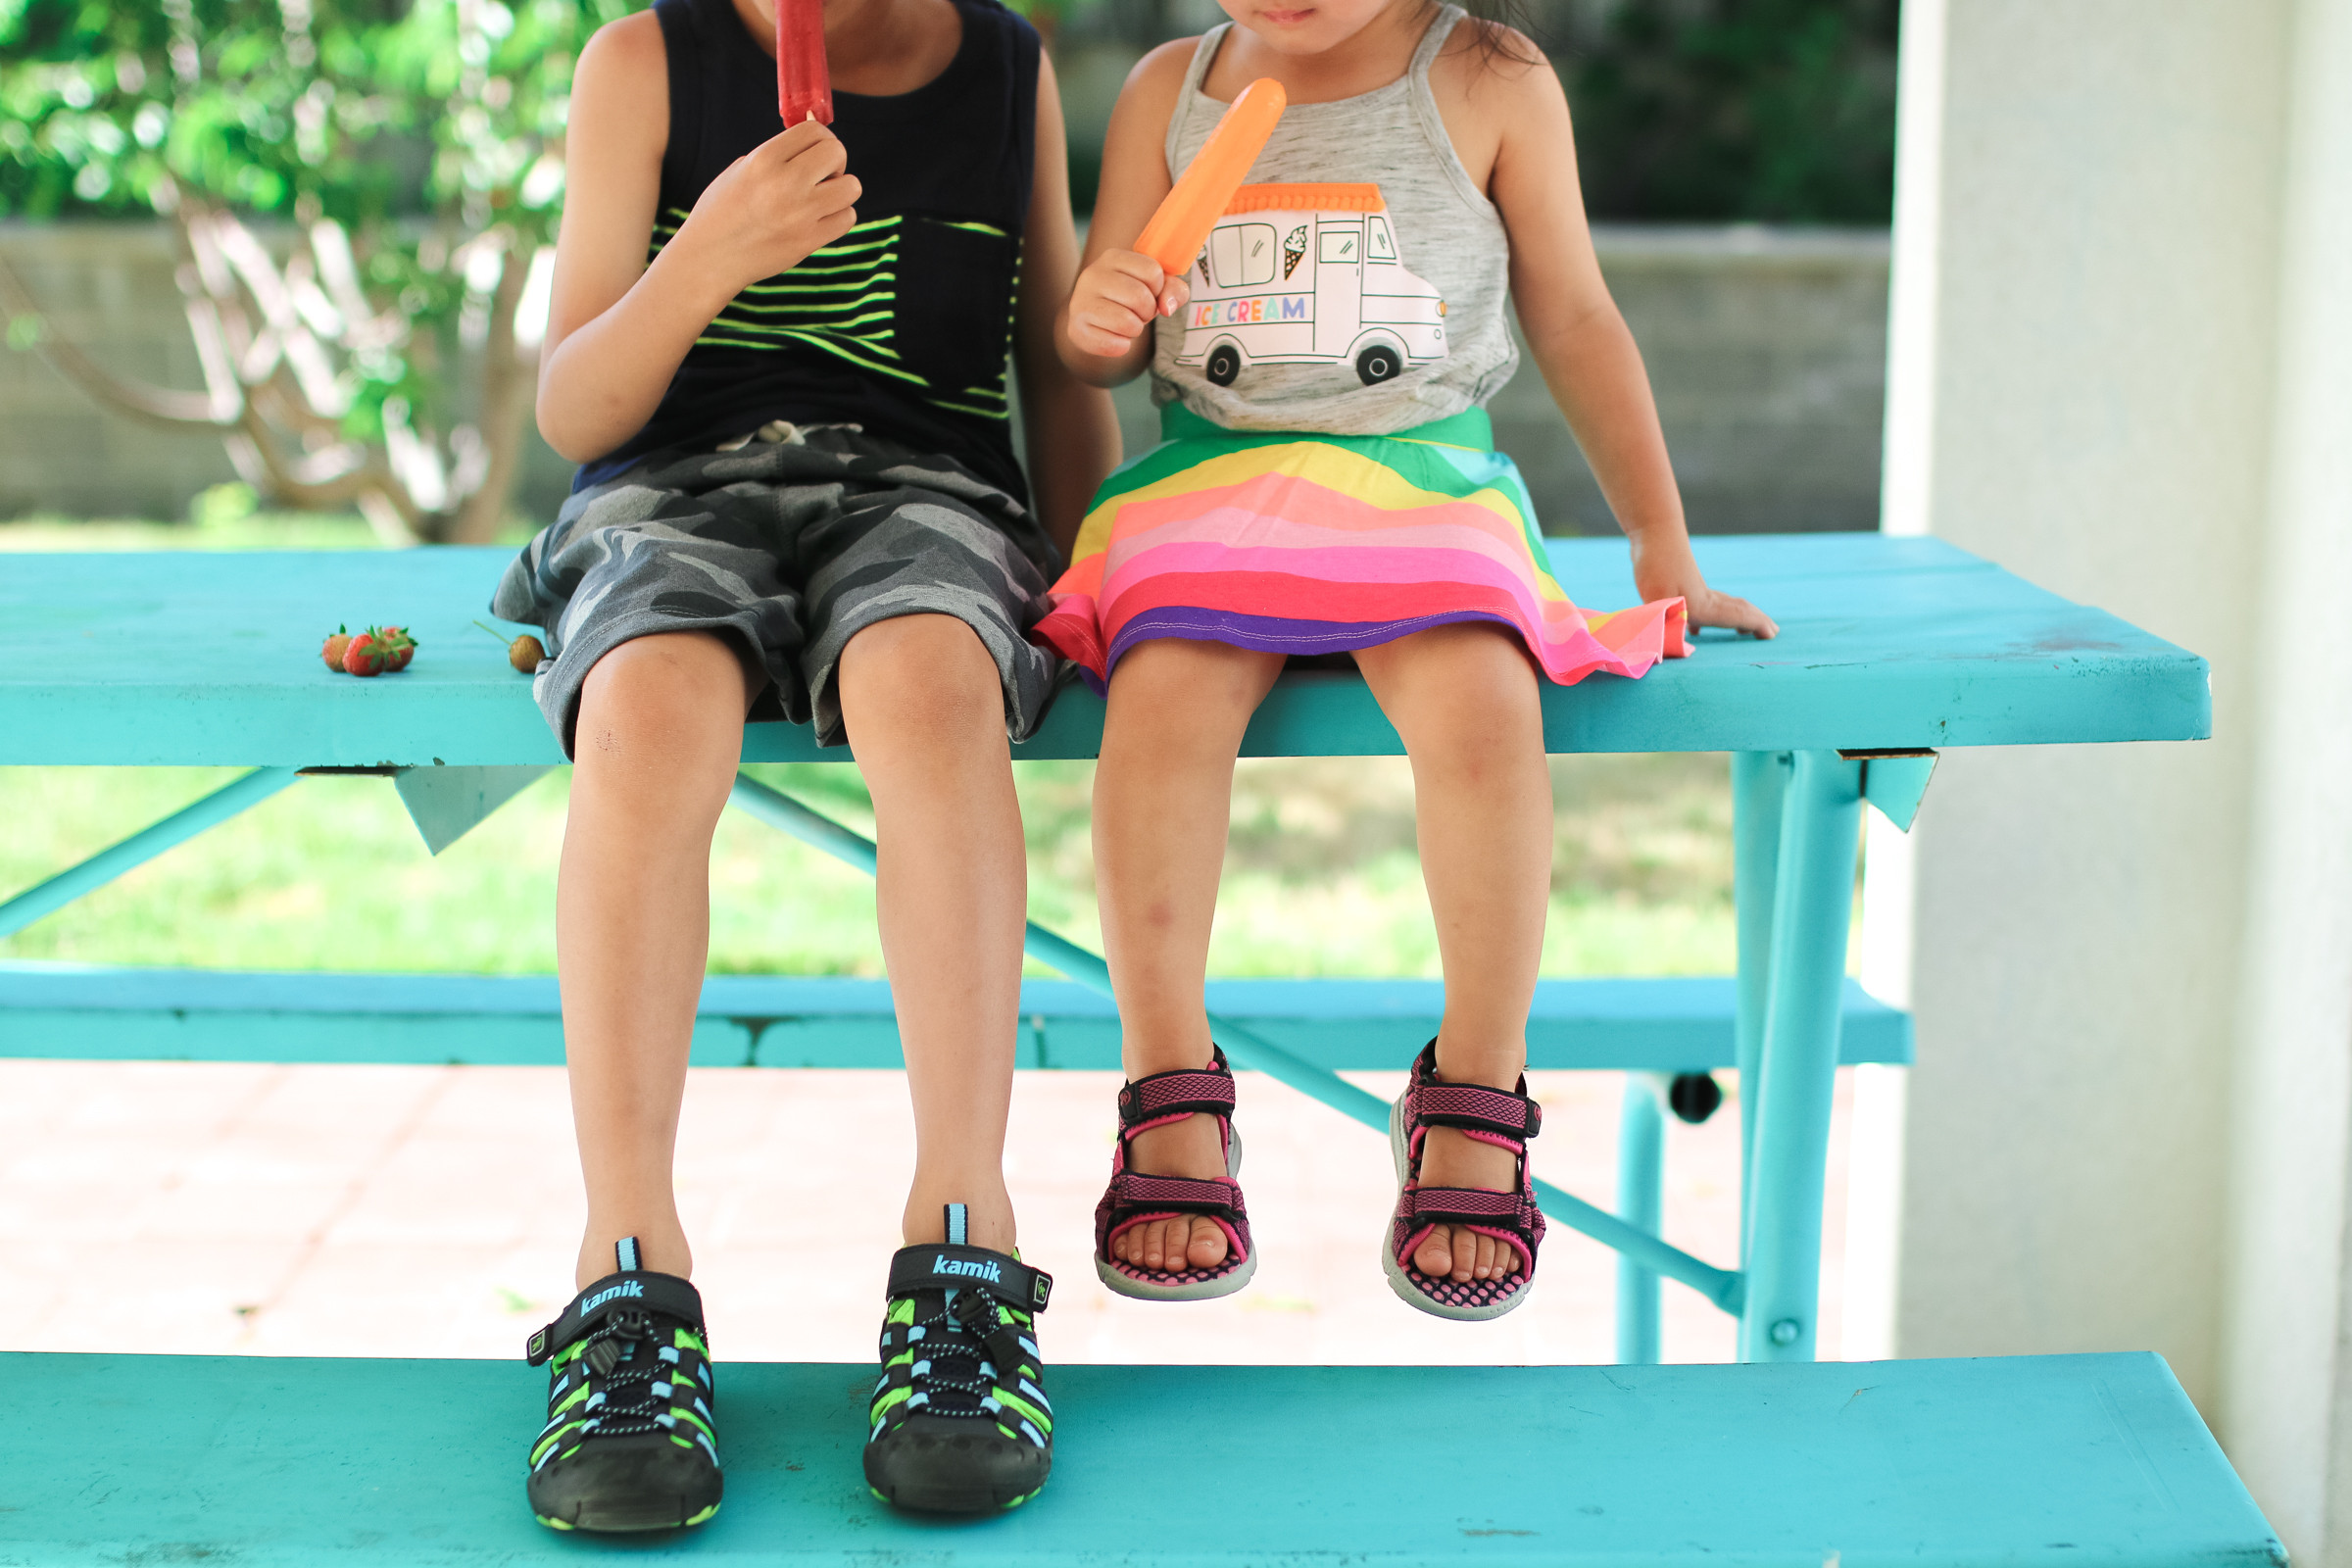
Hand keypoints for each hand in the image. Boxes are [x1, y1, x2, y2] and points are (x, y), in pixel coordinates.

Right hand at [675, 120, 861, 293]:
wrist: (710, 257)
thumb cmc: (723, 210)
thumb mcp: (741, 170)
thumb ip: (778, 155)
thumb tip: (817, 142)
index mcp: (764, 159)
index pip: (813, 130)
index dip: (821, 138)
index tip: (815, 152)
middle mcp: (784, 183)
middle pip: (837, 153)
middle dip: (834, 161)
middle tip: (821, 175)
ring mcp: (799, 214)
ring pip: (852, 187)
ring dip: (842, 189)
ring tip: (822, 198)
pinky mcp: (809, 241)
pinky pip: (847, 218)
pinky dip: (839, 216)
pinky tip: (821, 219)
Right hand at [1064, 249, 1187, 358]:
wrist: (1094, 322)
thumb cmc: (1129, 300)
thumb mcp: (1155, 288)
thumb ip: (1173, 289)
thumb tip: (1167, 307)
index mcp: (1113, 257)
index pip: (1153, 271)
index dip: (1159, 289)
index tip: (1149, 293)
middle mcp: (1093, 274)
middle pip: (1140, 297)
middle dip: (1148, 311)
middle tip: (1138, 312)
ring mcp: (1081, 301)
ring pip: (1127, 322)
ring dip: (1136, 329)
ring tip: (1126, 323)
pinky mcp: (1077, 328)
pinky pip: (1113, 344)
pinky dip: (1122, 346)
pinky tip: (1114, 337)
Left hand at [1631, 535, 1777, 649]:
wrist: (1654, 529)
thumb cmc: (1655, 564)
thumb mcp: (1655, 596)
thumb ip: (1662, 624)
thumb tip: (1664, 648)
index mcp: (1702, 606)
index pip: (1737, 616)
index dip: (1755, 625)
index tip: (1772, 634)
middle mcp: (1704, 598)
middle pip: (1737, 609)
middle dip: (1754, 621)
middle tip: (1771, 631)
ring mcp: (1694, 589)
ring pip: (1722, 606)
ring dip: (1735, 620)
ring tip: (1742, 632)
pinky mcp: (1681, 583)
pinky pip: (1703, 605)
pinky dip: (1707, 619)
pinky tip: (1695, 630)